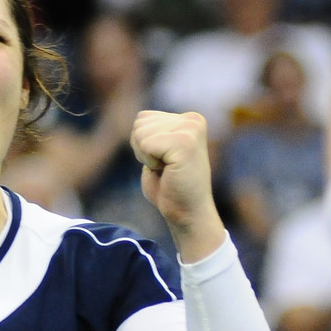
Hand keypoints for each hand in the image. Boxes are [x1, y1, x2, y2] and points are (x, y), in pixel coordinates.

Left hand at [130, 110, 224, 260]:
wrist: (187, 212)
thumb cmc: (169, 187)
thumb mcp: (156, 151)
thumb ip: (150, 132)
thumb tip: (138, 120)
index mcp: (188, 119)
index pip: (142, 118)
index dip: (142, 144)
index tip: (163, 160)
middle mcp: (193, 119)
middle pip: (139, 123)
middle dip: (142, 149)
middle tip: (164, 167)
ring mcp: (191, 129)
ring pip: (141, 133)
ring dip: (146, 156)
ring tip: (166, 169)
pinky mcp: (185, 143)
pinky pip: (146, 144)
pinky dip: (149, 162)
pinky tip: (167, 171)